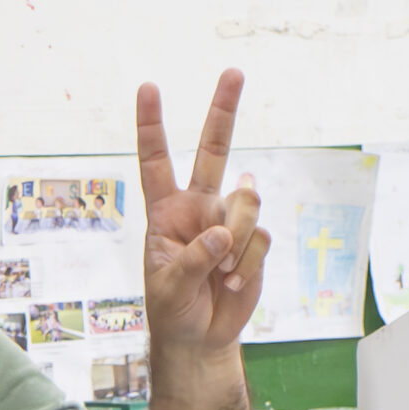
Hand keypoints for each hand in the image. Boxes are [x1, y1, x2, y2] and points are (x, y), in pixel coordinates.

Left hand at [136, 69, 267, 361]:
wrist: (201, 338)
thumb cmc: (173, 310)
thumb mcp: (169, 288)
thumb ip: (194, 258)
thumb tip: (225, 232)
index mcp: (165, 212)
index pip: (156, 161)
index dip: (152, 125)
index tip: (148, 87)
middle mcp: (199, 207)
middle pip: (214, 150)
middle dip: (223, 110)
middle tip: (234, 71)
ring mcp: (229, 222)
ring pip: (246, 203)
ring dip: (236, 243)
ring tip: (222, 275)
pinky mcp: (253, 242)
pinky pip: (260, 239)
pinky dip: (248, 266)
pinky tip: (234, 285)